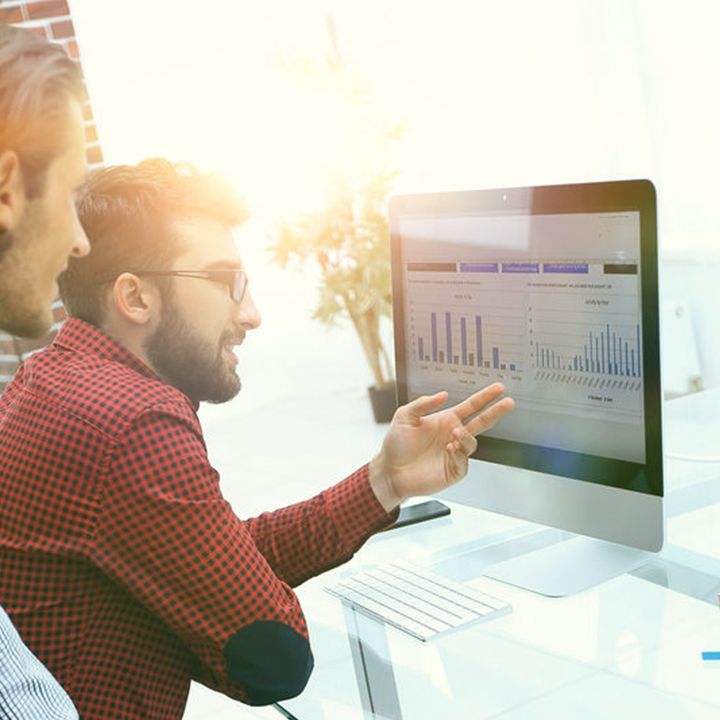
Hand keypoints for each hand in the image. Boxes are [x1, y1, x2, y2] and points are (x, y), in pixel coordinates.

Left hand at [369, 382, 514, 511]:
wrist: (390, 471)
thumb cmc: (396, 445)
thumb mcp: (405, 417)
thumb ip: (423, 404)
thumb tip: (443, 394)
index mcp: (446, 420)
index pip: (471, 406)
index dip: (485, 397)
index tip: (499, 388)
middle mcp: (453, 435)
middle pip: (482, 422)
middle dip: (496, 412)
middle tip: (508, 402)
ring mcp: (455, 453)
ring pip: (471, 442)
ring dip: (466, 437)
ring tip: (454, 433)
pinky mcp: (453, 470)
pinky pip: (463, 462)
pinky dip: (458, 454)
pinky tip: (448, 449)